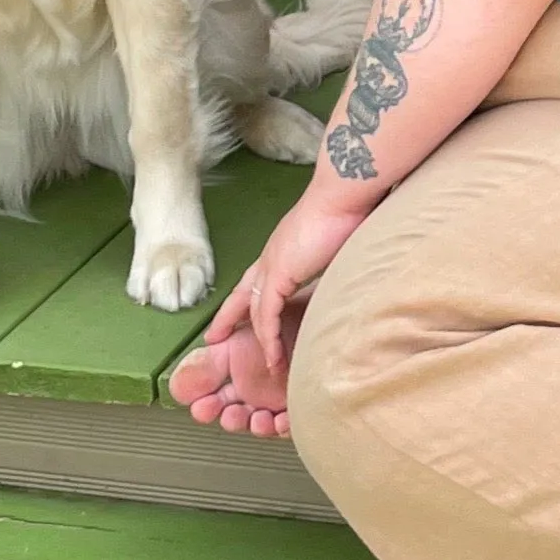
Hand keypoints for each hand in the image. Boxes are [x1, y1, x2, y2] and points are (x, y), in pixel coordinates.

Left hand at [210, 186, 368, 373]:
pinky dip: (269, 338)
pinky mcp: (278, 275)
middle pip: (243, 294)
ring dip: (260, 339)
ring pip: (255, 310)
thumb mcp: (333, 245)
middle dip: (228, 317)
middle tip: (213, 338)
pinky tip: (273, 355)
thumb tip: (340, 276)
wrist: (342, 195)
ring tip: (265, 364)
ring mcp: (271, 265)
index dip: (246, 298)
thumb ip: (328, 263)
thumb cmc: (345, 212)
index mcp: (281, 249)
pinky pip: (267, 315)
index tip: (236, 314)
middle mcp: (270, 257)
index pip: (257, 279)